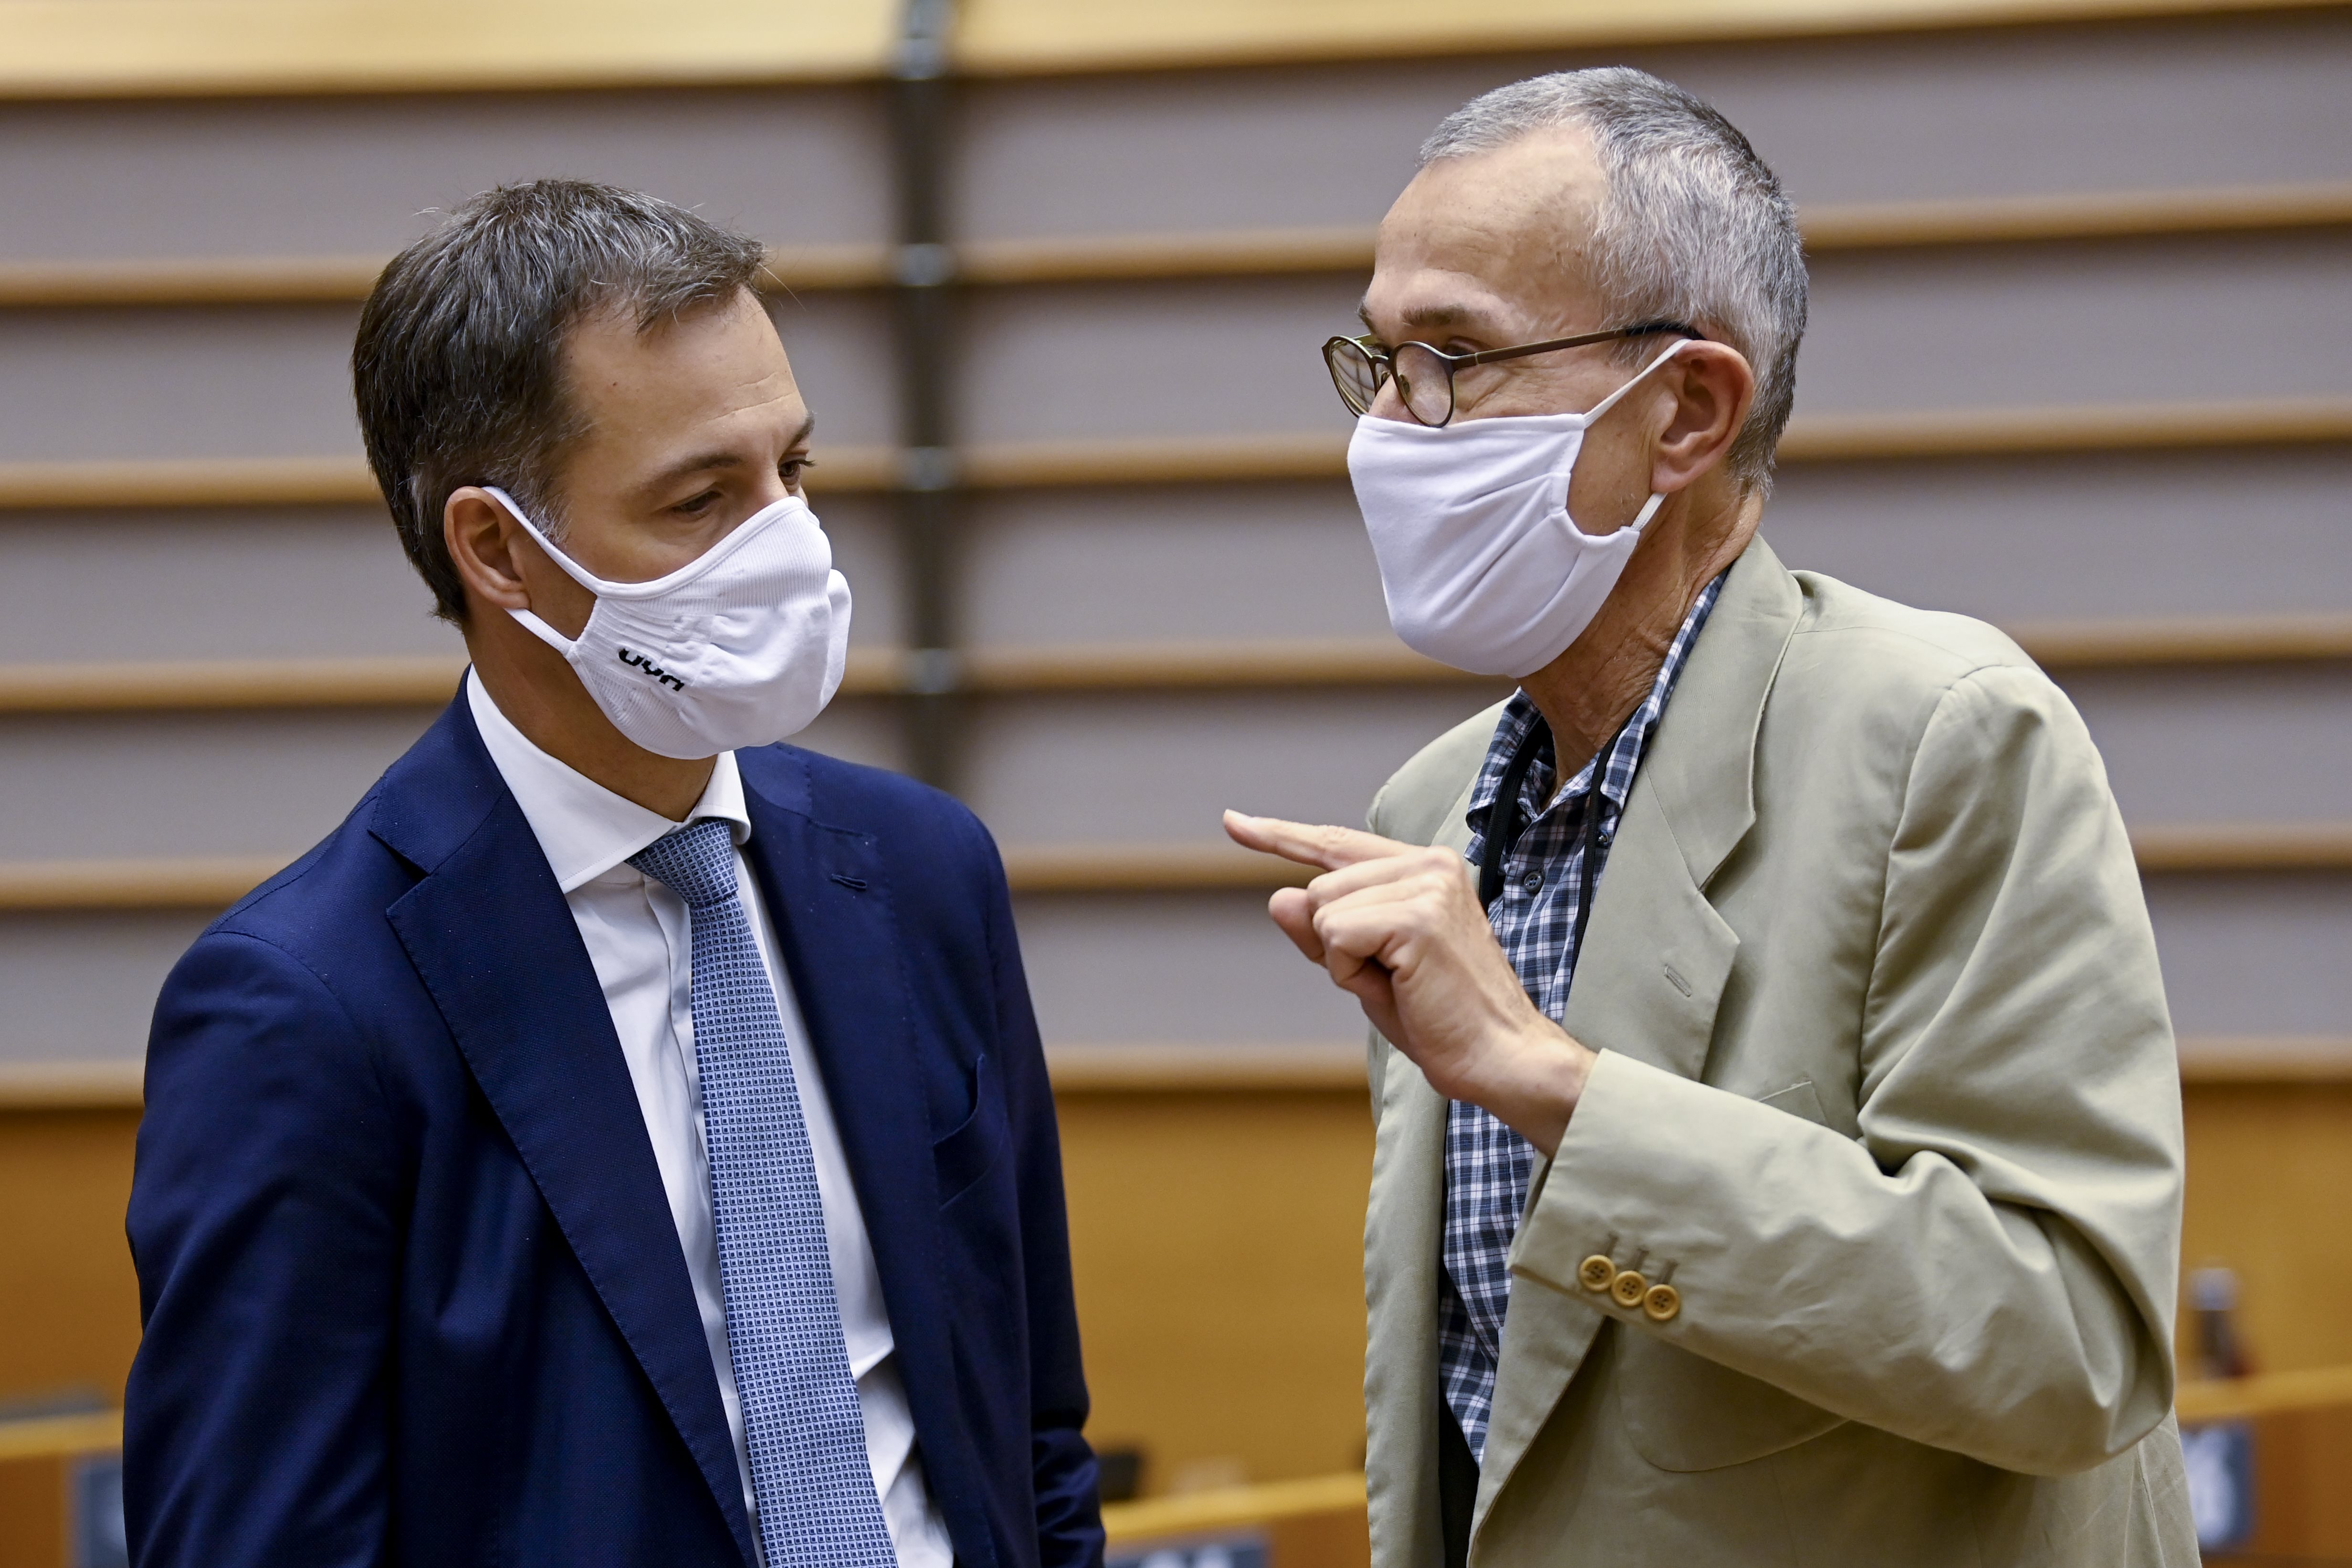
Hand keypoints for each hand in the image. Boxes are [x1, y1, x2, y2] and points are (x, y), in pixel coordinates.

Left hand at [1222, 810, 1594, 1152]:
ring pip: (1322, 912)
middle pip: (1319, 890)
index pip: (1337, 844)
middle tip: (1395, 979)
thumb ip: (1325, 932)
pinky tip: (1401, 988)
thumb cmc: (1440, 1020)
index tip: (1233, 822)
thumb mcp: (1369, 970)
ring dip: (1345, 962)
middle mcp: (1429, 863)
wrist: (1500, 1057)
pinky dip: (1350, 973)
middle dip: (1336, 945)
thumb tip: (1277, 896)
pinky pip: (1336, 936)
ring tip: (1403, 984)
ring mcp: (1426, 885)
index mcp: (1425, 868)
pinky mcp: (1418, 916)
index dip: (1280, 836)